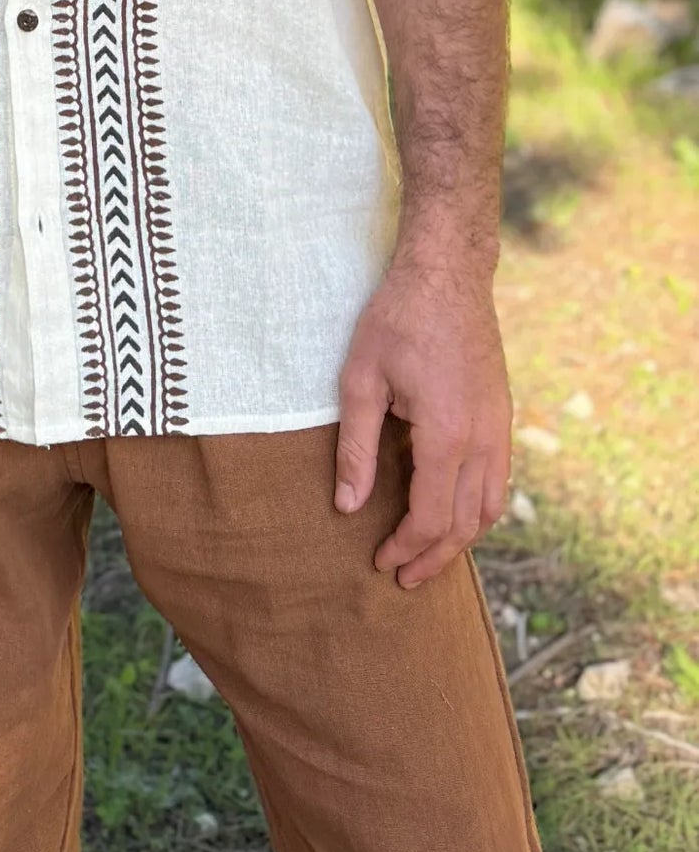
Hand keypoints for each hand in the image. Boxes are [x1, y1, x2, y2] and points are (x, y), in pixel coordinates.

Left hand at [335, 255, 510, 588]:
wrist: (448, 275)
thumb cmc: (398, 320)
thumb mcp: (361, 379)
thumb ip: (356, 448)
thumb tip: (346, 506)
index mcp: (447, 435)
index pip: (432, 517)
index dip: (406, 547)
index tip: (381, 561)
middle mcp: (484, 440)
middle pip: (467, 523)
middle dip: (434, 556)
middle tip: (403, 577)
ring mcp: (501, 429)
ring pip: (491, 507)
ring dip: (461, 539)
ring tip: (429, 556)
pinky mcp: (504, 416)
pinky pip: (499, 480)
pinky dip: (478, 509)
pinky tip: (454, 513)